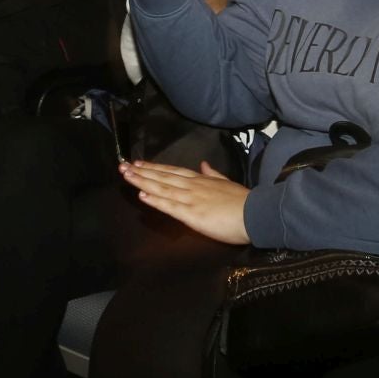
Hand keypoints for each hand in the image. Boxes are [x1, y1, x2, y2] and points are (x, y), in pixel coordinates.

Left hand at [118, 159, 249, 243]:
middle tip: (123, 166)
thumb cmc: (243, 201)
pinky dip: (155, 200)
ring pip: (162, 188)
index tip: (139, 163)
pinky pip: (170, 206)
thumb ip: (213, 174)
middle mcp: (192, 186)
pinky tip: (142, 195)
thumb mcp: (227, 182)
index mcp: (201, 180)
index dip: (155, 168)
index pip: (173, 172)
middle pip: (163, 177)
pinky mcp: (192, 214)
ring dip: (143, 181)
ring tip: (127, 176)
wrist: (255, 213)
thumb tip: (204, 165)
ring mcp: (191, 199)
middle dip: (142, 172)